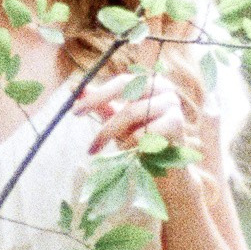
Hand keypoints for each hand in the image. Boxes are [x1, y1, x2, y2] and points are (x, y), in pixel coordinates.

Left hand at [84, 61, 205, 166]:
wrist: (165, 167)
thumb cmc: (140, 138)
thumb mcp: (117, 119)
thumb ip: (100, 103)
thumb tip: (73, 87)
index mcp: (150, 82)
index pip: (122, 82)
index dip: (97, 95)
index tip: (75, 110)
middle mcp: (164, 87)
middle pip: (127, 93)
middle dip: (100, 108)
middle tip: (84, 132)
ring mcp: (172, 103)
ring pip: (131, 112)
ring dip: (115, 134)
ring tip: (114, 150)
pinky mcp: (177, 121)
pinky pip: (145, 131)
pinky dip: (136, 145)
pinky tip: (140, 154)